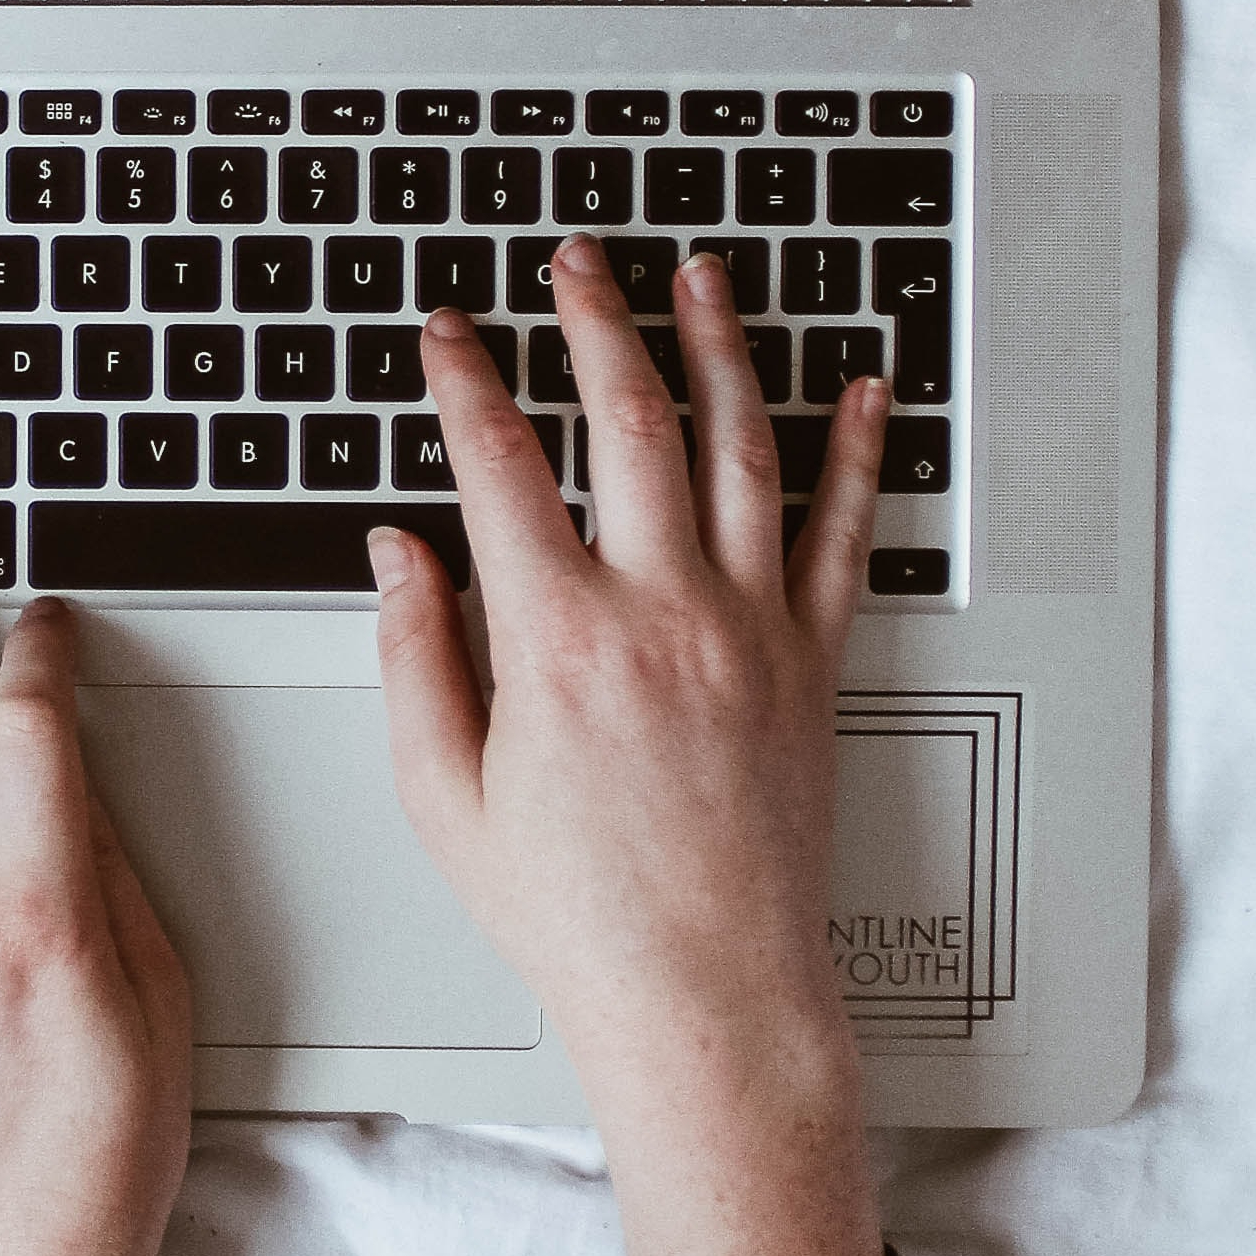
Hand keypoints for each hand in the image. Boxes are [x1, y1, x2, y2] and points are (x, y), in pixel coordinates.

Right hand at [370, 231, 892, 1255]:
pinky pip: (842, 533)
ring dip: (719, 348)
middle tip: (577, 264)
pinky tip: (858, 388)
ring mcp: (750, 631)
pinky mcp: (813, 663)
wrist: (706, 991)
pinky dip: (854, 452)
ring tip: (702, 279)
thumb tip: (397, 555)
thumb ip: (414, 658)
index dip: (465, 381)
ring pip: (742, 448)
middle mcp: (661, 616)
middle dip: (594, 323)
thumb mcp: (445, 797)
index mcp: (555, 644)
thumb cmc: (577, 915)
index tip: (449, 335)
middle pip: (630, 423)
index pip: (499, 467)